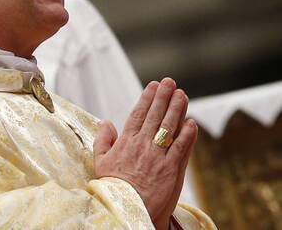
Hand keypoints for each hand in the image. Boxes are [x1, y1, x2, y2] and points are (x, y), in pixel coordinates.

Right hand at [93, 78, 197, 229]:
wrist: (128, 211)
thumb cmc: (112, 188)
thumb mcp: (100, 162)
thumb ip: (103, 140)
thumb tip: (105, 122)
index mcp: (126, 143)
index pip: (138, 114)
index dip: (147, 98)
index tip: (153, 85)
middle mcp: (143, 146)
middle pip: (155, 116)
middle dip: (163, 97)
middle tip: (170, 82)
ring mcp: (158, 157)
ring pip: (170, 128)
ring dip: (177, 110)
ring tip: (182, 95)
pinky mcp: (172, 170)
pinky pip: (182, 148)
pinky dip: (188, 135)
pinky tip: (192, 123)